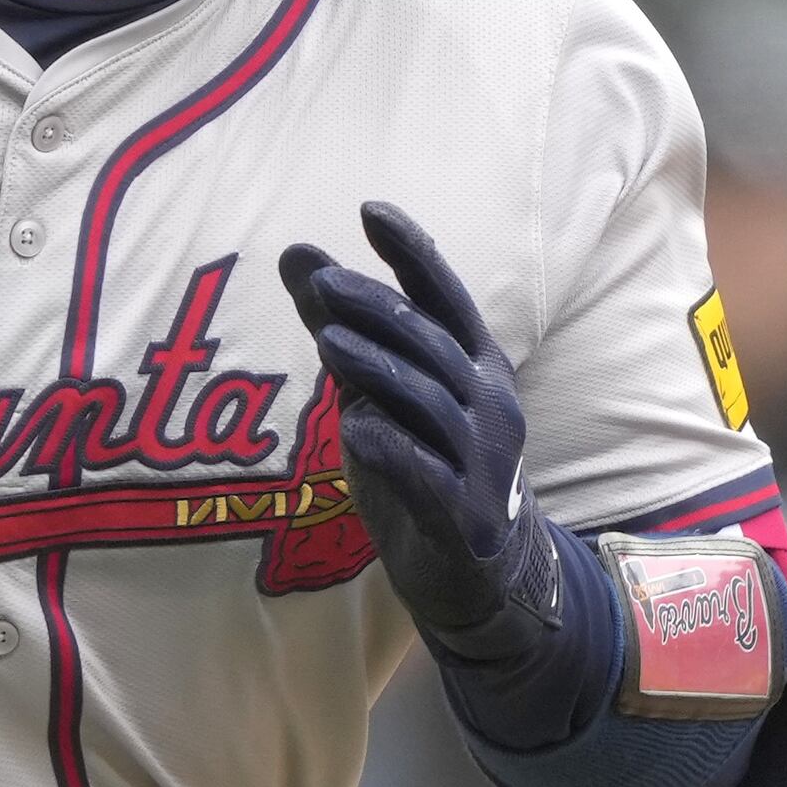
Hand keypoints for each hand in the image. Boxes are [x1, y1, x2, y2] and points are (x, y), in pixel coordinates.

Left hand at [277, 200, 559, 657]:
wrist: (473, 576)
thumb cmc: (423, 469)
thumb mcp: (378, 394)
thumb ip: (343, 329)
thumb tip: (297, 254)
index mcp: (475, 366)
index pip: (444, 295)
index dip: (410, 252)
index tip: (369, 210)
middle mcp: (490, 404)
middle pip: (431, 343)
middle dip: (379, 308)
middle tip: (326, 282)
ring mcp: (483, 461)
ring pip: (428, 401)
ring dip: (378, 368)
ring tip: (326, 342)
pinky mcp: (465, 514)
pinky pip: (426, 473)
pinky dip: (391, 447)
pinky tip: (354, 427)